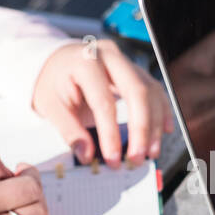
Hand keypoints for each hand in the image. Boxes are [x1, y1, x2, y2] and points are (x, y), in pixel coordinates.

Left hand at [32, 38, 173, 167]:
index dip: (110, 133)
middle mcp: (110, 57)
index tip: (113, 158)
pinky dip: (162, 112)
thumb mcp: (50, 106)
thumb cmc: (53, 81)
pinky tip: (163, 131)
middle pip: (137, 92)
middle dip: (141, 129)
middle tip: (137, 157)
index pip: (103, 102)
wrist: (57, 61)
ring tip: (150, 151)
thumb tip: (87, 155)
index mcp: (85, 62)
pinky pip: (155, 90)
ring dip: (154, 125)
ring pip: (151, 92)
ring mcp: (126, 62)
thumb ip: (69, 131)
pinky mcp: (136, 71)